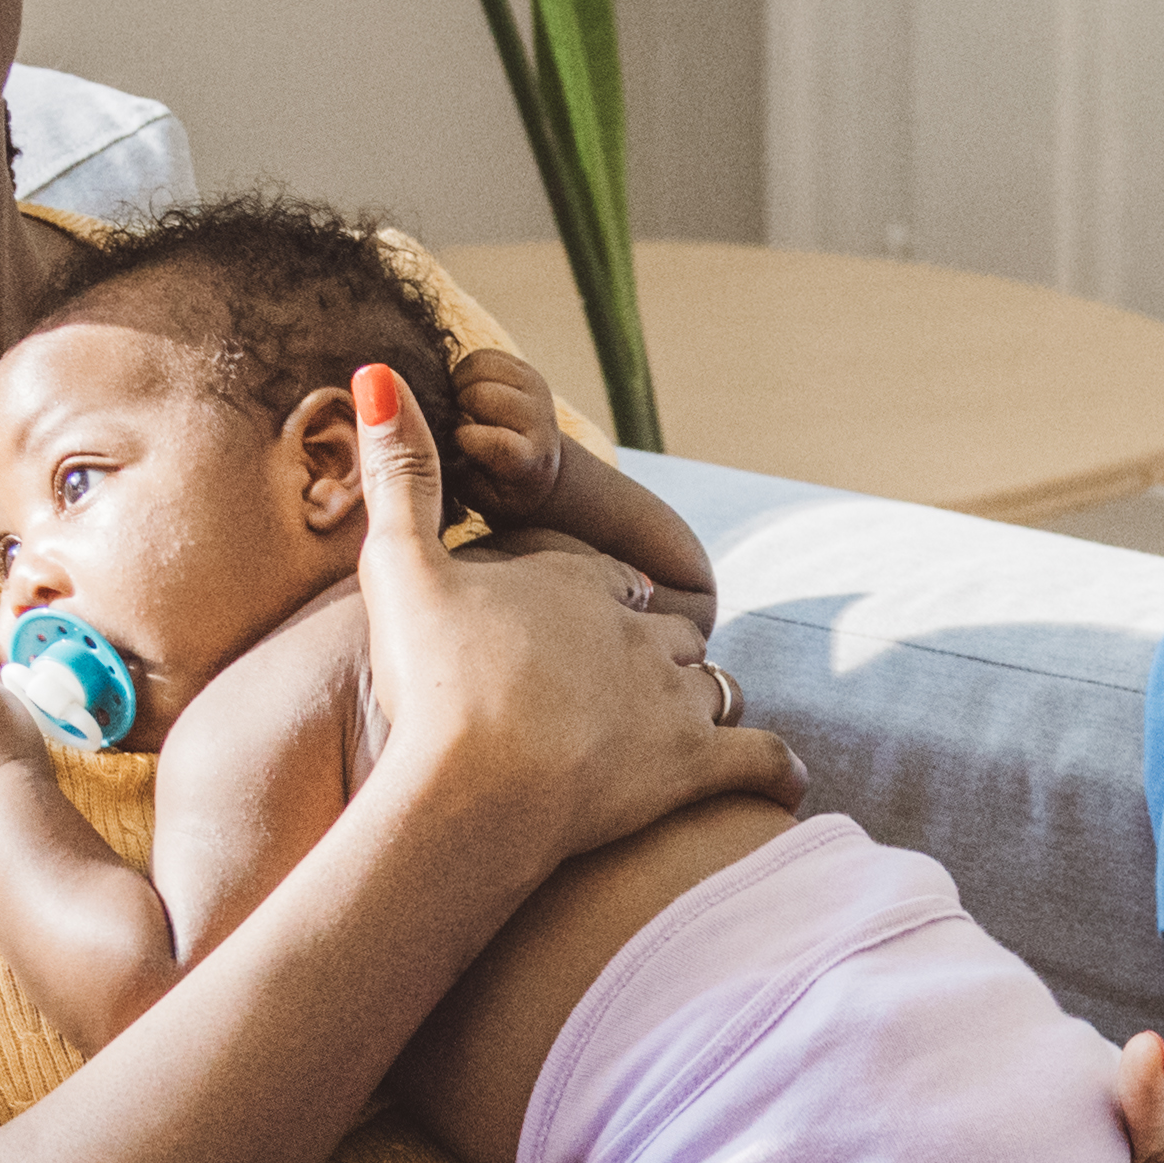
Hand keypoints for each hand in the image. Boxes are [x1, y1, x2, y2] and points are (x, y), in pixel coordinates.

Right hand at [350, 361, 782, 892]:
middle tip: (630, 680)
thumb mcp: (399, 566)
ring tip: (691, 723)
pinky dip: (777, 771)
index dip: (599, 594)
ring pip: (712, 686)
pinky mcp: (693, 767)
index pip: (608, 577)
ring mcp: (671, 700)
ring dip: (704, 700)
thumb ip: (398, 477)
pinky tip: (786, 783)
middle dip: (653, 649)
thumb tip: (377, 375)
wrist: (472, 787)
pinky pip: (759, 761)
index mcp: (575, 582)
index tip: (588, 611)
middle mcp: (636, 633)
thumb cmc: (431, 680)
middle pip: (664, 631)